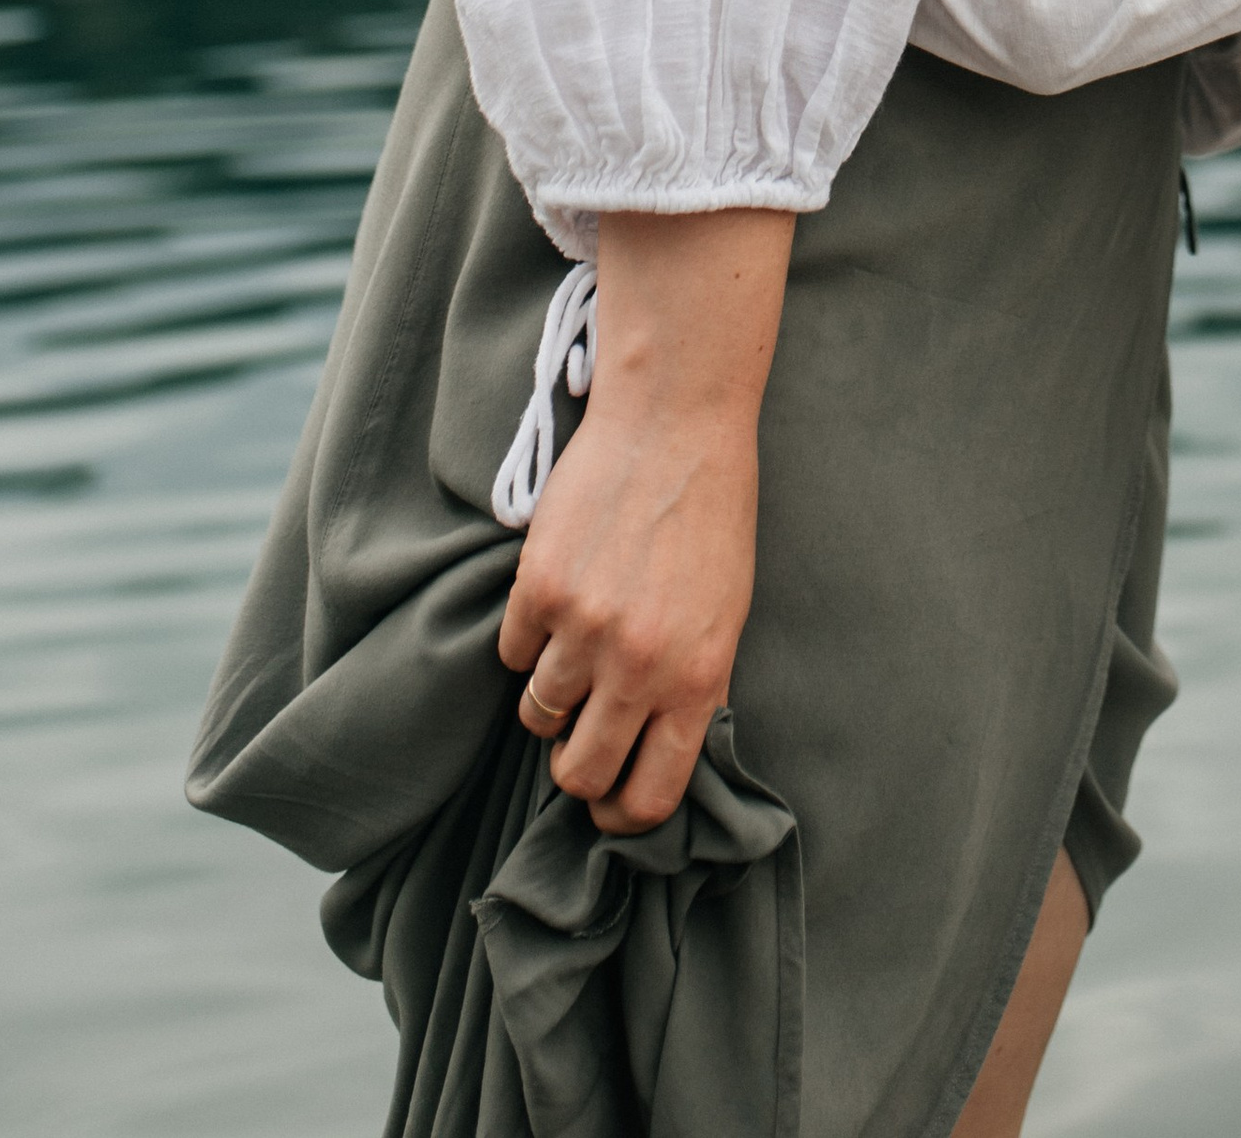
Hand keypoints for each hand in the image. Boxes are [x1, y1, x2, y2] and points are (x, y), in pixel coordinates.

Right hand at [499, 204, 795, 831]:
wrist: (675, 422)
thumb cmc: (711, 514)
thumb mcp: (727, 610)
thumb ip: (694, 682)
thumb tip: (662, 748)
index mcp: (698, 678)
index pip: (651, 796)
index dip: (625, 817)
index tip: (611, 809)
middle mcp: (640, 667)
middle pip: (582, 775)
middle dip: (577, 768)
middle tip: (581, 738)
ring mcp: (584, 630)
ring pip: (539, 717)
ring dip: (550, 698)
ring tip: (572, 653)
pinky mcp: (538, 591)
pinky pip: (513, 654)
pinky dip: (527, 639)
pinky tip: (555, 599)